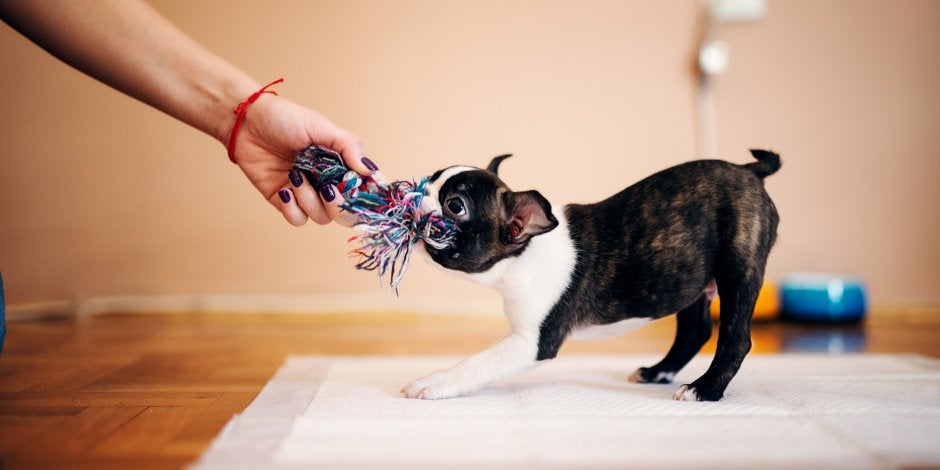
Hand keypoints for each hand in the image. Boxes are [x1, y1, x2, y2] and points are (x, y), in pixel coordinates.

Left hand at [228, 94, 377, 225]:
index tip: (363, 192)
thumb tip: (372, 171)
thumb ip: (349, 148)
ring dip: (310, 200)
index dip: (367, 197)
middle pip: (346, 213)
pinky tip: (285, 188)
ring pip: (322, 217)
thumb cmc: (286, 119)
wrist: (247, 121)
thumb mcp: (322, 127)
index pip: (364, 190)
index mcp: (342, 166)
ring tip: (296, 176)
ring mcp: (306, 194)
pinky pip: (297, 219)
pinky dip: (293, 208)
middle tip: (328, 189)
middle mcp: (327, 182)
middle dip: (340, 207)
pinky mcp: (284, 201)